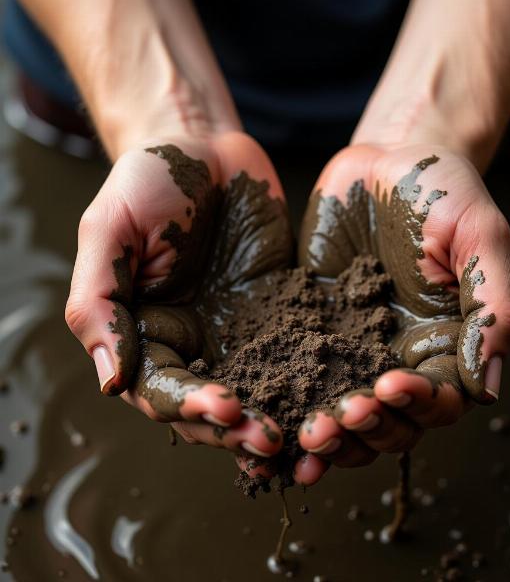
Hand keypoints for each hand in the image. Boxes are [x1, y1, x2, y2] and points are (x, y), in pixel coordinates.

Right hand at [66, 131, 290, 461]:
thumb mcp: (109, 230)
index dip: (190, 407)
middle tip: (271, 440)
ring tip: (305, 436)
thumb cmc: (149, 181)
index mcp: (147, 332)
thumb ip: (98, 300)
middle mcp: (194, 342)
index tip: (225, 410)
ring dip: (276, 416)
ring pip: (256, 392)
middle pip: (211, 406)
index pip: (161, 390)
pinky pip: (295, 354)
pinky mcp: (280, 313)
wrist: (208, 147)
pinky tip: (332, 402)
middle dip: (237, 429)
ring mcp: (239, 331)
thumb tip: (110, 380)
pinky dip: (310, 383)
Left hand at [294, 143, 509, 484]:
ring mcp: (352, 347)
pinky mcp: (311, 329)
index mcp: (444, 344)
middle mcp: (398, 356)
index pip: (438, 400)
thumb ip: (494, 304)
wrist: (383, 159)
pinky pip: (299, 375)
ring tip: (304, 438)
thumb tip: (487, 384)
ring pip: (343, 413)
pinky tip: (265, 420)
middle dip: (365, 429)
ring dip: (328, 435)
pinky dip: (286, 406)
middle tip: (337, 419)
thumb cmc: (441, 191)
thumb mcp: (479, 236)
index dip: (417, 405)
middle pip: (389, 422)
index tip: (389, 386)